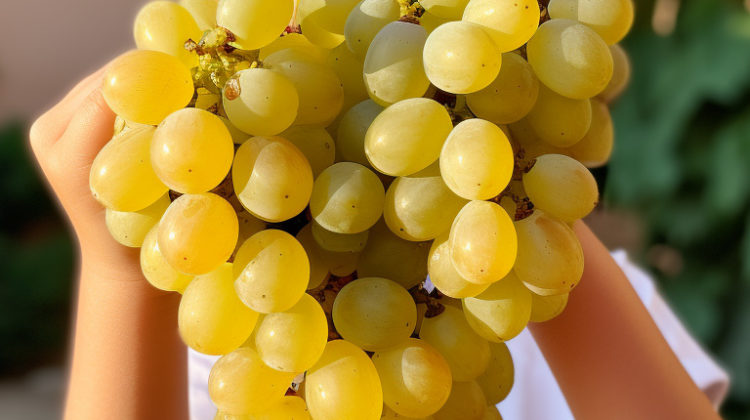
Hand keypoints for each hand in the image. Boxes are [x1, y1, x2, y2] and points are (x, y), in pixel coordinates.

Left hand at [31, 65, 187, 419]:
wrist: (119, 264)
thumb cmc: (146, 241)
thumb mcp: (160, 194)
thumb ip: (162, 148)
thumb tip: (190, 100)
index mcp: (69, 150)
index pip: (113, 91)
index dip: (154, 78)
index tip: (194, 75)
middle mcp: (50, 133)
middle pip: (106, 79)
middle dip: (150, 74)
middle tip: (194, 74)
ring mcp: (51, 128)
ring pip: (104, 81)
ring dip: (144, 80)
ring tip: (182, 83)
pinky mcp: (60, 125)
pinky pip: (103, 93)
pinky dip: (134, 91)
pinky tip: (163, 98)